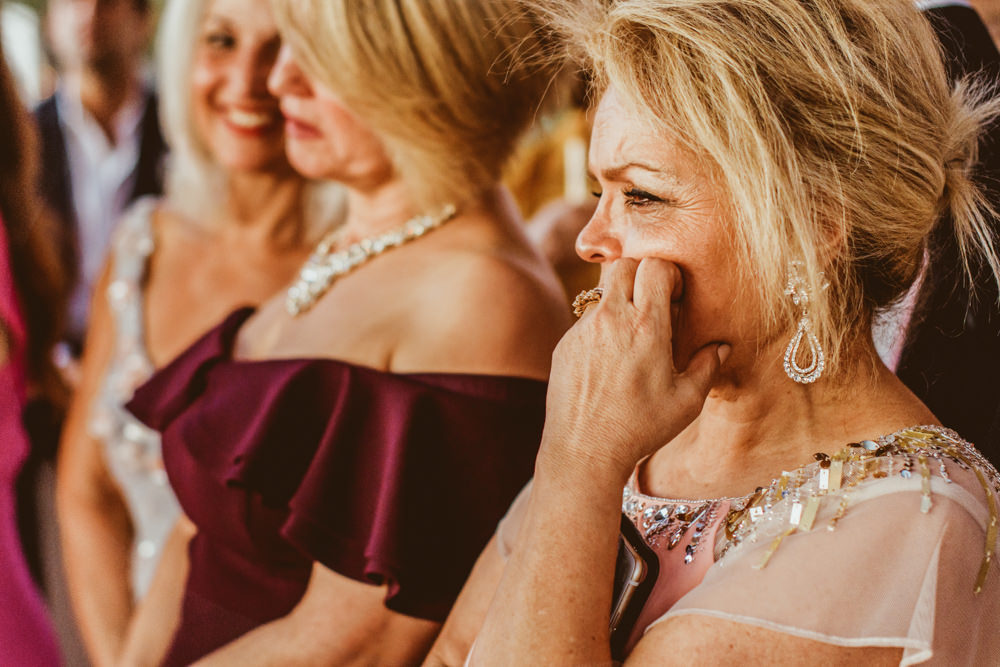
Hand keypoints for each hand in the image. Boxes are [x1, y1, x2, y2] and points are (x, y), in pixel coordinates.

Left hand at [540, 257, 727, 483]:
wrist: (583, 451)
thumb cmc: (639, 429)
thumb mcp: (686, 402)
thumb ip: (708, 367)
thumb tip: (722, 347)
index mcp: (645, 326)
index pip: (655, 266)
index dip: (669, 274)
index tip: (675, 297)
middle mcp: (610, 319)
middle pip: (624, 265)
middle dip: (641, 276)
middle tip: (654, 305)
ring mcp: (582, 330)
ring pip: (602, 294)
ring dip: (619, 303)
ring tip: (631, 338)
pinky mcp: (564, 344)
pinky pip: (584, 321)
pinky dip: (600, 329)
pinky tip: (608, 362)